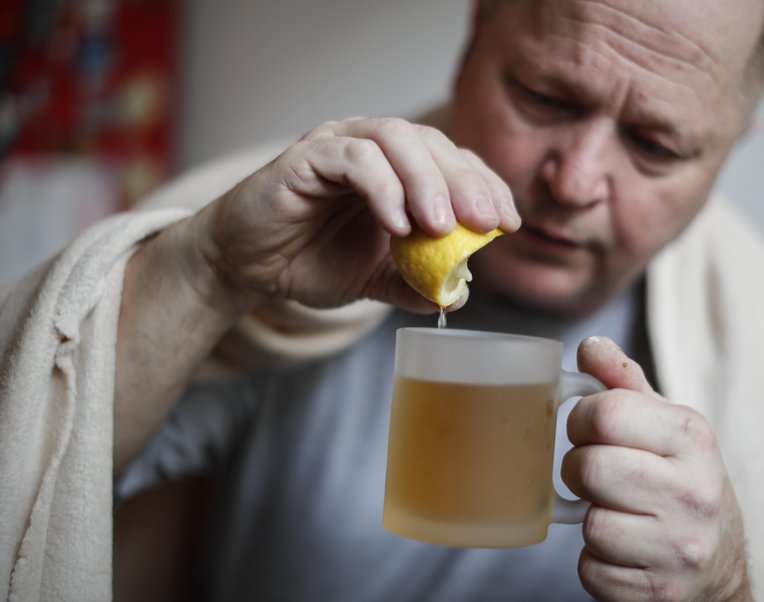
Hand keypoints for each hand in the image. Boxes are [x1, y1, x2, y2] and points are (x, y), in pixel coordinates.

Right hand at [187, 117, 519, 312]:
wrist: (247, 267)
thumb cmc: (309, 260)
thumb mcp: (377, 279)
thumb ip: (417, 281)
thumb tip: (460, 293)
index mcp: (397, 168)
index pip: (453, 161)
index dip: (485, 186)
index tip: (507, 224)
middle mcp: (371, 146)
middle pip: (432, 144)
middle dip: (465, 183)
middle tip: (485, 223)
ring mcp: (338, 145)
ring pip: (396, 139)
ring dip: (427, 181)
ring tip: (442, 227)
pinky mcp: (306, 156)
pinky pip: (354, 158)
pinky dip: (382, 188)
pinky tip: (396, 226)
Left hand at [562, 337, 753, 601]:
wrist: (717, 568)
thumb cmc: (677, 482)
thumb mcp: (664, 426)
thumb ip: (623, 384)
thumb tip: (590, 345)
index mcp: (693, 437)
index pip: (604, 412)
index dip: (580, 419)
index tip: (589, 430)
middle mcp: (695, 492)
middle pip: (588, 469)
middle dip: (578, 471)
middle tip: (596, 476)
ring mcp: (680, 548)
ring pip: (589, 525)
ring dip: (589, 520)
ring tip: (617, 514)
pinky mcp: (661, 594)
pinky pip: (591, 570)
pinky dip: (596, 563)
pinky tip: (623, 552)